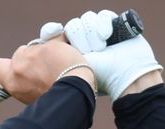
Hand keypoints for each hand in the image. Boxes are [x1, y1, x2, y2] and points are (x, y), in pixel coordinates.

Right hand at [0, 39, 93, 104]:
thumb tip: (31, 74)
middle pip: (20, 53)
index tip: (18, 67)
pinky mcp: (49, 46)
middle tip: (46, 69)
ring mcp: (33, 55)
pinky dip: (61, 46)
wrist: (73, 94)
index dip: (7, 64)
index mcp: (12, 82)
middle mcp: (19, 68)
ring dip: (47, 52)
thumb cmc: (55, 100)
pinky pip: (55, 40)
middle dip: (31, 57)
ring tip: (60, 66)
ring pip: (38, 46)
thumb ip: (25, 82)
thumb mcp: (31, 96)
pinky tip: (68, 56)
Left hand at [43, 10, 163, 100]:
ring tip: (100, 49)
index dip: (51, 30)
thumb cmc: (98, 77)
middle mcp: (84, 39)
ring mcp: (99, 32)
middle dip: (80, 38)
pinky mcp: (114, 24)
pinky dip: (104, 24)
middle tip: (89, 52)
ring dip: (92, 34)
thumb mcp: (70, 68)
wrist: (125, 75)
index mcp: (70, 50)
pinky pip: (102, 15)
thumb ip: (53, 58)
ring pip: (87, 19)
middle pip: (72, 25)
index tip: (52, 32)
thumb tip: (39, 45)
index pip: (55, 32)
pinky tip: (107, 37)